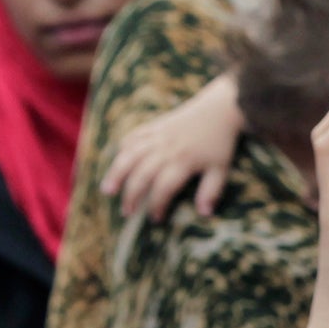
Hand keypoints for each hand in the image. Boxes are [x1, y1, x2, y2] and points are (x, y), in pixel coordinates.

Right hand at [102, 72, 244, 219]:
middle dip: (131, 195)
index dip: (157, 205)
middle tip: (126, 212)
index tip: (155, 218)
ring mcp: (157, 136)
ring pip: (130, 155)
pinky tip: (117, 163)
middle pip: (141, 174)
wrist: (219, 108)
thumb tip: (204, 214)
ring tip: (107, 190)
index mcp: (183, 161)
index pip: (163, 188)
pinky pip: (133, 137)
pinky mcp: (154, 125)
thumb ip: (211, 191)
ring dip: (116, 173)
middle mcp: (166, 149)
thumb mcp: (221, 169)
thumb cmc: (220, 142)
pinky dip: (122, 149)